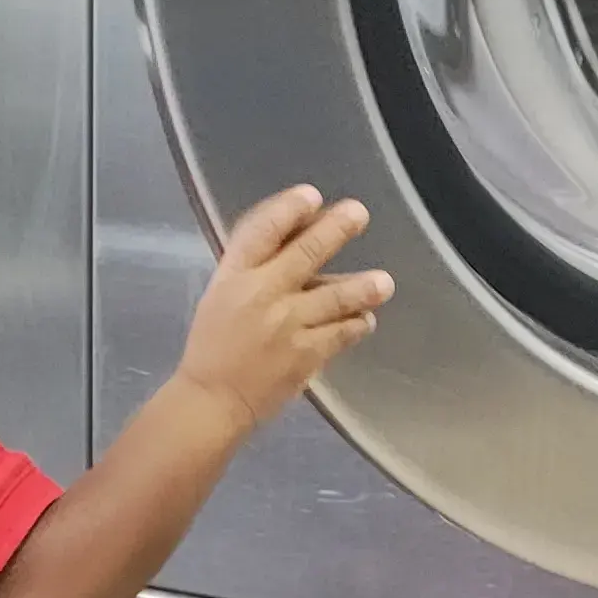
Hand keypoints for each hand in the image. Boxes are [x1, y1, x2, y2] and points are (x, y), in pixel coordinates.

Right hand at [172, 188, 392, 433]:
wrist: (212, 401)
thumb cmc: (214, 346)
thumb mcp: (223, 296)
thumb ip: (255, 270)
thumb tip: (299, 239)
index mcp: (234, 275)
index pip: (263, 230)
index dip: (289, 208)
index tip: (311, 195)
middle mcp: (261, 294)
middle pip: (304, 253)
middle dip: (335, 230)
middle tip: (359, 214)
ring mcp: (286, 326)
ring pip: (334, 297)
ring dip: (362, 287)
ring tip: (384, 283)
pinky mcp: (304, 356)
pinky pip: (341, 334)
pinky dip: (357, 324)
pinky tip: (366, 319)